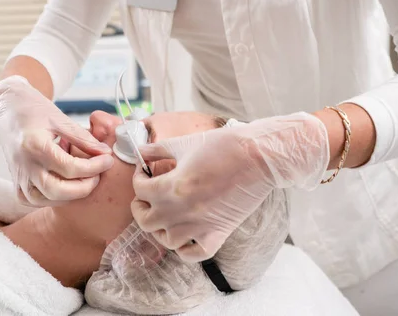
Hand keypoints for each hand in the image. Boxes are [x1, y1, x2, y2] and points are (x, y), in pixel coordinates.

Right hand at [0, 75, 113, 205]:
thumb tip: (105, 153)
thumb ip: (83, 138)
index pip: (70, 167)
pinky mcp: (16, 182)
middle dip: (84, 187)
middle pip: (57, 191)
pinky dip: (52, 198)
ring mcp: (18, 176)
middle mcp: (24, 165)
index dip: (94, 167)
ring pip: (45, 200)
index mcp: (35, 145)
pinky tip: (65, 187)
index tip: (108, 160)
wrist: (9, 110)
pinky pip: (33, 200)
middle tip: (97, 175)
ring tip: (83, 180)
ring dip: (69, 196)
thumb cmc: (33, 110)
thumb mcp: (60, 119)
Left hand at [131, 112, 328, 261]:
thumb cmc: (224, 145)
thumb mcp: (185, 143)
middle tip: (146, 195)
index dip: (139, 178)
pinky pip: (194, 254)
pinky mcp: (218, 234)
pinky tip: (185, 235)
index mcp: (171, 188)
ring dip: (160, 228)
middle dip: (141, 206)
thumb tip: (141, 150)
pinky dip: (185, 249)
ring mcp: (199, 226)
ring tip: (164, 214)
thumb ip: (158, 149)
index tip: (145, 171)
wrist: (259, 156)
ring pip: (166, 241)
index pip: (140, 190)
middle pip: (145, 221)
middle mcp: (181, 212)